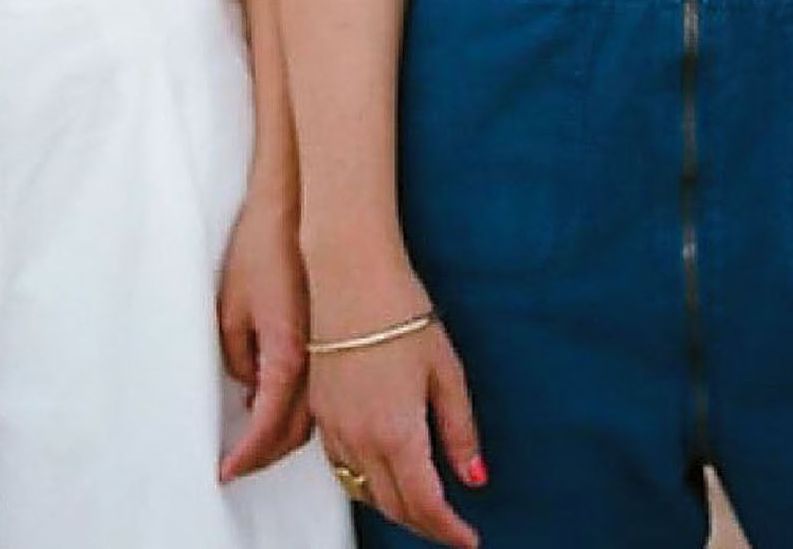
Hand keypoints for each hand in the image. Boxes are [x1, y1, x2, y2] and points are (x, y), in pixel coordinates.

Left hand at [216, 189, 310, 481]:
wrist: (297, 208)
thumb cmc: (259, 250)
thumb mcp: (231, 307)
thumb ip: (238, 356)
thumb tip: (248, 387)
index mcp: (285, 356)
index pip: (266, 428)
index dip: (246, 455)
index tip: (226, 471)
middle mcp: (314, 362)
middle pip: (294, 433)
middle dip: (265, 455)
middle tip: (239, 465)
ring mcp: (328, 350)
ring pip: (312, 416)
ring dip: (284, 434)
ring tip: (256, 441)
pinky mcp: (334, 336)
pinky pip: (318, 389)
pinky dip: (299, 406)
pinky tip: (276, 400)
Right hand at [310, 273, 484, 548]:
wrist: (349, 270)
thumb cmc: (400, 309)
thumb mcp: (446, 370)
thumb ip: (458, 430)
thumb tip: (473, 476)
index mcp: (396, 431)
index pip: (424, 505)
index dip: (449, 531)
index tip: (468, 540)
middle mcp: (360, 437)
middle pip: (391, 506)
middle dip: (423, 525)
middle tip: (450, 528)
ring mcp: (334, 424)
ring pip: (361, 490)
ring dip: (392, 506)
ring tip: (421, 504)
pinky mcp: (319, 408)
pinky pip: (340, 465)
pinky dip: (364, 481)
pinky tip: (382, 470)